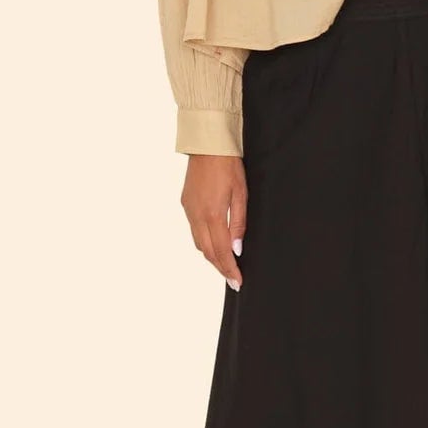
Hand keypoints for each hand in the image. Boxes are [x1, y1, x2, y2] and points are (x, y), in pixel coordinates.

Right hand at [182, 153, 248, 288]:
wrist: (208, 145)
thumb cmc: (229, 166)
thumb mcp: (241, 194)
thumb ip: (239, 223)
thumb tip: (237, 249)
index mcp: (213, 214)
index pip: (221, 251)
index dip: (229, 269)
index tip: (237, 282)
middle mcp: (197, 216)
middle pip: (207, 252)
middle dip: (220, 268)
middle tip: (233, 280)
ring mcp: (189, 210)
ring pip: (199, 243)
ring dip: (212, 256)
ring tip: (225, 265)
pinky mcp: (185, 204)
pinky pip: (194, 230)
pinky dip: (204, 242)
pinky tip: (214, 243)